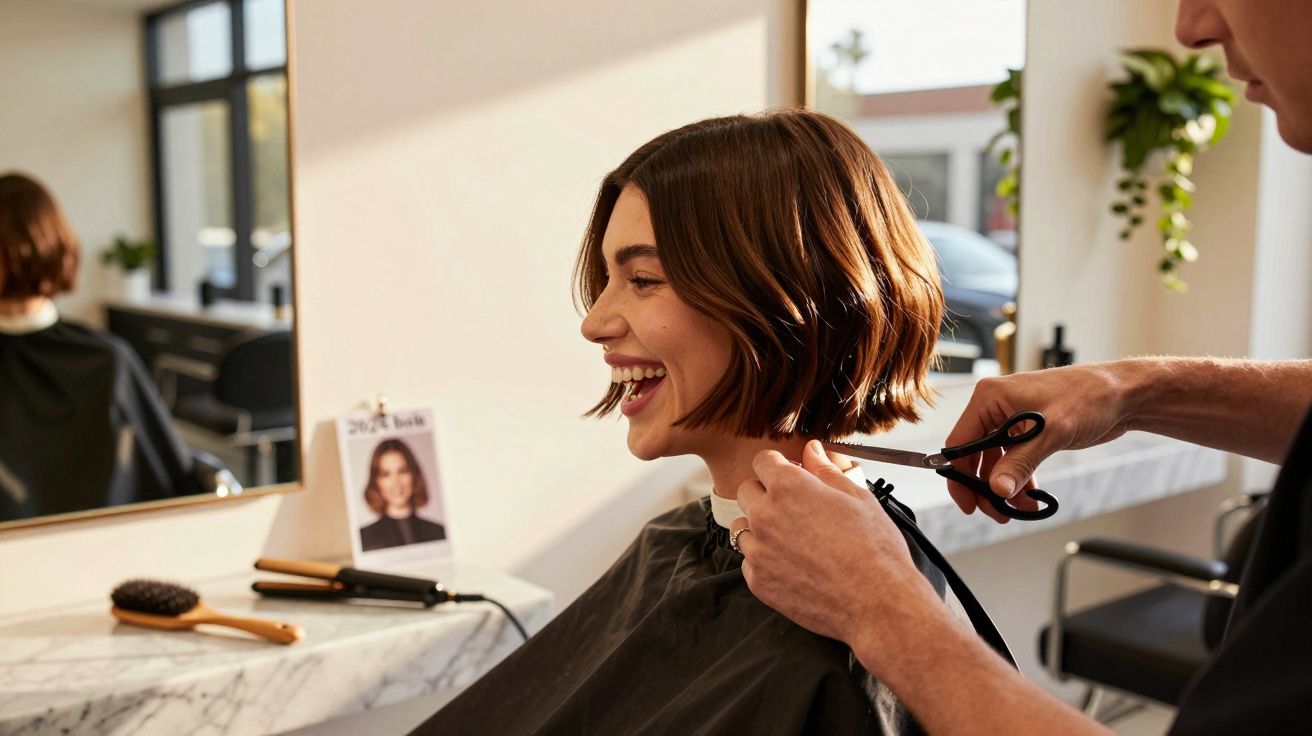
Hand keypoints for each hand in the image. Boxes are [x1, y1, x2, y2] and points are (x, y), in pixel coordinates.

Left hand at [732, 441, 940, 646]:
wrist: (877, 604)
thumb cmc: (875, 549)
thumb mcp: (857, 498)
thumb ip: (825, 470)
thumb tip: (811, 449)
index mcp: (788, 487)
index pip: (762, 460)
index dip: (779, 466)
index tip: (792, 476)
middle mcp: (765, 515)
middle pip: (746, 491)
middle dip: (766, 493)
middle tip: (796, 509)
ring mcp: (758, 551)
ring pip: (742, 527)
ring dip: (760, 528)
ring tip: (793, 540)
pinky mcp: (758, 582)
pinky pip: (749, 562)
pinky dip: (765, 560)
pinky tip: (794, 566)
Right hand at [946, 363, 1134, 522]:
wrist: (1123, 394)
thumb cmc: (1089, 396)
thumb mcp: (1051, 433)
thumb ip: (1020, 463)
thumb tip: (997, 489)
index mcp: (990, 397)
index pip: (960, 442)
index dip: (960, 476)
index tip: (968, 503)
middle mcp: (996, 407)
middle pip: (974, 456)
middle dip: (985, 487)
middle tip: (997, 512)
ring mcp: (1011, 420)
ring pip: (995, 463)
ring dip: (1004, 488)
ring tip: (1016, 510)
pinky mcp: (1028, 432)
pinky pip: (1013, 461)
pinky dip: (1019, 481)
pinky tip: (1029, 499)